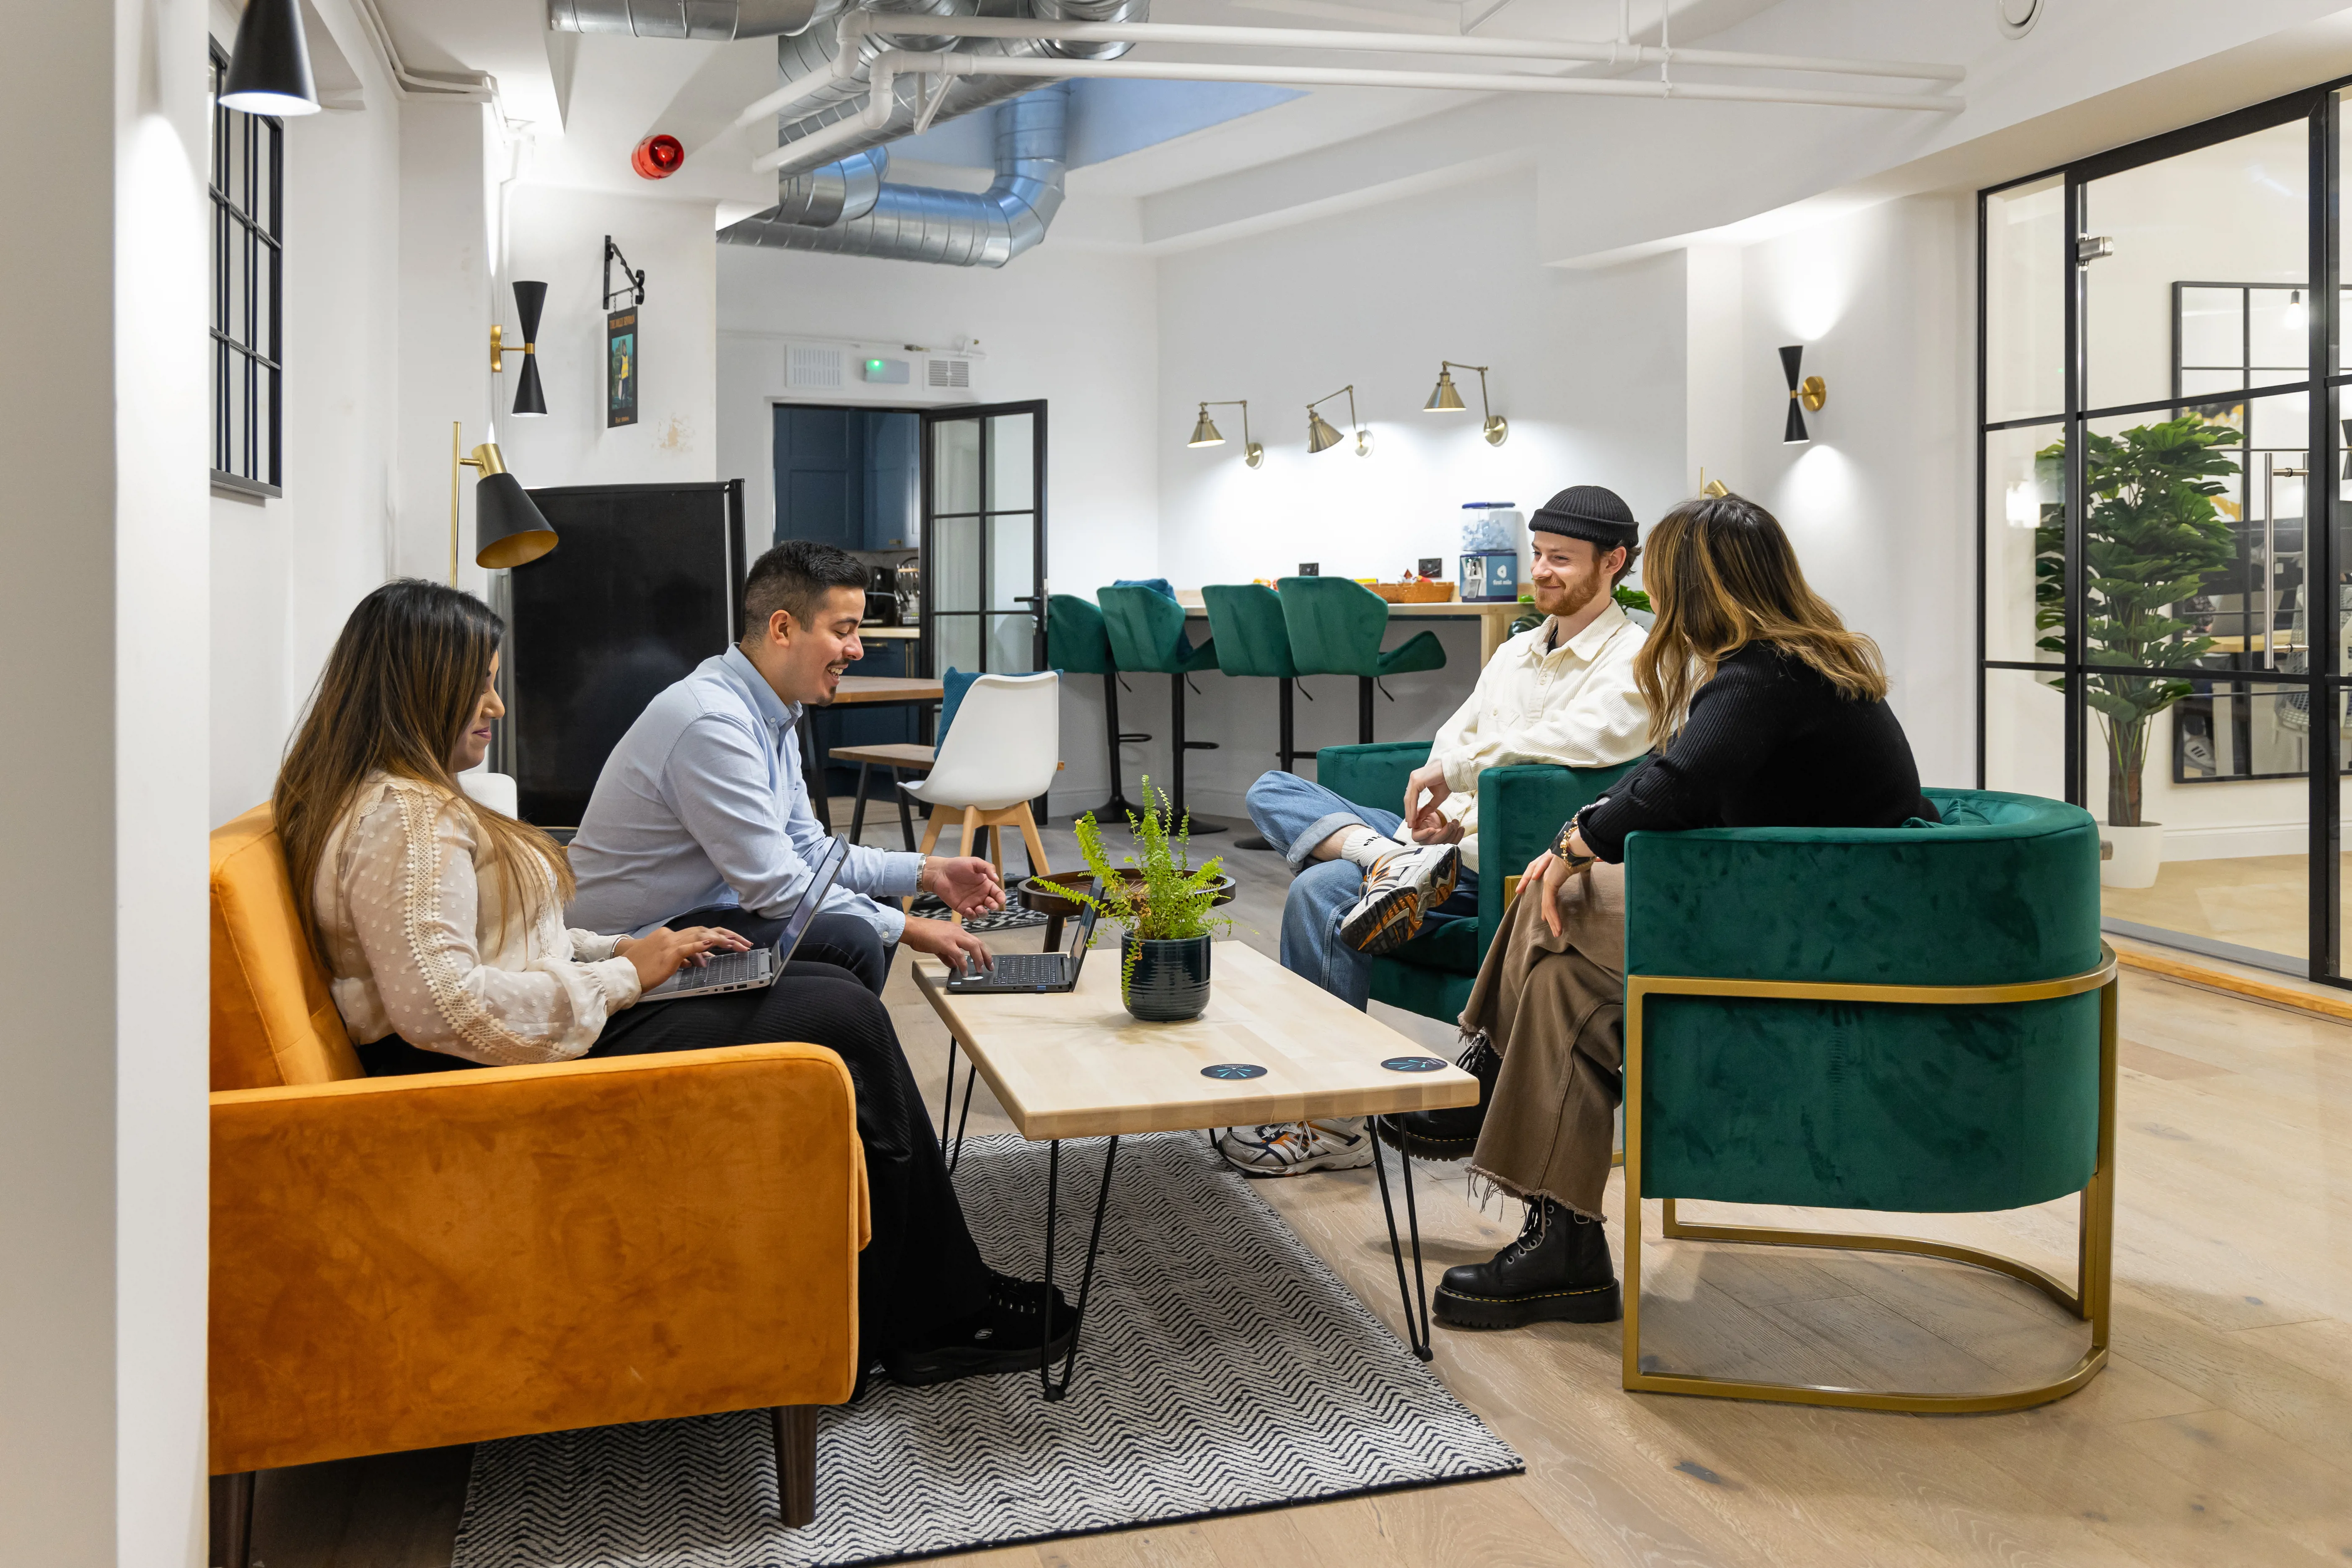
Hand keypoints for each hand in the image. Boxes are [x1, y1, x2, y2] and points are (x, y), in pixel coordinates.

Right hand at [618, 926, 752, 990]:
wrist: (624, 974)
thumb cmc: (642, 969)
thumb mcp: (666, 961)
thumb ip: (684, 958)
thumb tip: (701, 961)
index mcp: (670, 936)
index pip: (700, 932)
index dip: (720, 936)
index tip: (735, 942)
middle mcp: (671, 936)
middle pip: (705, 931)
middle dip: (728, 936)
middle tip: (745, 943)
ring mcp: (670, 943)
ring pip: (701, 936)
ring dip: (722, 940)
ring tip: (738, 945)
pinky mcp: (668, 954)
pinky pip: (687, 947)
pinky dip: (701, 945)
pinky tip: (714, 944)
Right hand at [902, 916, 993, 974]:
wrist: (911, 929)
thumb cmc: (922, 934)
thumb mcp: (938, 945)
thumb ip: (948, 956)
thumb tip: (954, 965)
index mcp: (956, 930)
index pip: (974, 940)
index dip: (982, 951)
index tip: (985, 959)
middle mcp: (957, 931)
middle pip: (978, 942)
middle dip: (986, 955)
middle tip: (990, 966)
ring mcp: (953, 936)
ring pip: (973, 946)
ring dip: (979, 959)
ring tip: (980, 970)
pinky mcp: (946, 943)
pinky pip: (960, 955)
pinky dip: (964, 964)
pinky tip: (964, 972)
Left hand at [921, 856, 1005, 917]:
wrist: (939, 873)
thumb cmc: (956, 865)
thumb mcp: (975, 862)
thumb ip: (987, 868)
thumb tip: (997, 879)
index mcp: (985, 884)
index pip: (997, 893)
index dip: (1001, 897)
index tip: (1001, 899)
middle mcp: (981, 895)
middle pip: (993, 905)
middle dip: (994, 906)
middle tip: (990, 904)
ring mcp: (972, 903)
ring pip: (983, 913)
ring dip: (984, 913)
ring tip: (979, 908)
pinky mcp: (962, 909)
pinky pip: (971, 916)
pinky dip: (972, 916)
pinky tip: (968, 909)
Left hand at [1402, 762, 1451, 840]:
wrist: (1455, 772)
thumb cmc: (1448, 781)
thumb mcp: (1437, 797)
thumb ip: (1429, 807)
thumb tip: (1421, 817)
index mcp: (1417, 780)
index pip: (1411, 797)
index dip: (1411, 810)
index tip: (1412, 820)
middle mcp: (1413, 778)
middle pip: (1408, 799)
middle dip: (1409, 813)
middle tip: (1410, 825)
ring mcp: (1414, 778)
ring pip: (1409, 799)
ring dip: (1410, 812)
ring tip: (1411, 823)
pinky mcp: (1416, 780)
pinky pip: (1412, 797)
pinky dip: (1412, 808)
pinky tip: (1414, 816)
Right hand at [1411, 816, 1464, 846]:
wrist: (1433, 819)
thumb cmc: (1425, 816)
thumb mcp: (1420, 812)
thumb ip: (1418, 813)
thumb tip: (1415, 813)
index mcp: (1417, 833)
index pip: (1418, 837)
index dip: (1425, 834)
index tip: (1432, 829)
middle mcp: (1426, 841)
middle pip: (1435, 842)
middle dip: (1445, 833)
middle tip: (1451, 824)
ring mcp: (1437, 844)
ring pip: (1445, 843)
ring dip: (1453, 833)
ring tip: (1456, 822)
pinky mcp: (1446, 844)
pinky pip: (1453, 843)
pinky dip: (1458, 836)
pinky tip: (1461, 829)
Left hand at [1522, 829, 1594, 939]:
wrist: (1578, 844)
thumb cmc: (1582, 850)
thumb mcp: (1583, 862)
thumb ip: (1586, 867)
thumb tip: (1600, 861)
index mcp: (1554, 870)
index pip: (1548, 890)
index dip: (1547, 902)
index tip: (1547, 914)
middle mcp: (1547, 875)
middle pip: (1545, 899)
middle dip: (1547, 914)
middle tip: (1551, 926)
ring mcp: (1547, 879)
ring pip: (1547, 905)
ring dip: (1553, 920)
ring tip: (1557, 932)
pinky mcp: (1549, 883)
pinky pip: (1549, 904)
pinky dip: (1553, 916)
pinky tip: (1557, 926)